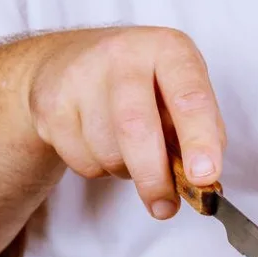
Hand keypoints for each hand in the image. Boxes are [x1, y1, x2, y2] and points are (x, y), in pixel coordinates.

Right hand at [28, 27, 224, 219]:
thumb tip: (206, 180)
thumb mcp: (180, 91)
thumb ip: (202, 131)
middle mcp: (124, 54)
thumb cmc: (142, 83)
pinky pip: (83, 162)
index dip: (199, 140)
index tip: (205, 176)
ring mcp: (81, 76)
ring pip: (109, 152)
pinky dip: (100, 170)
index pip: (189, 97)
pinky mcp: (52, 104)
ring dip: (127, 172)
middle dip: (154, 177)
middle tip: (166, 206)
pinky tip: (100, 143)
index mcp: (168, 49)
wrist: (66, 61)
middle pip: (137, 128)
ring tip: (130, 153)